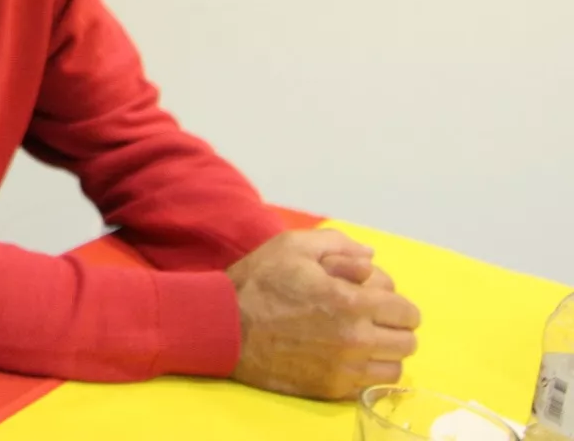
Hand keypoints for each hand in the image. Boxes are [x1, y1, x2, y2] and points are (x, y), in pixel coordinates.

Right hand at [227, 229, 420, 400]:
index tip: (377, 299)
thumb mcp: (294, 245)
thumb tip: (371, 258)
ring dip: (384, 353)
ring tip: (362, 341)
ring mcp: (344, 368)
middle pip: (407, 342)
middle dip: (394, 327)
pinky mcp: (330, 388)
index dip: (395, 302)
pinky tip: (348, 359)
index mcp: (354, 301)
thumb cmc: (259, 281)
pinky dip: (367, 374)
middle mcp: (357, 339)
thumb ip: (340, 245)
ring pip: (394, 368)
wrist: (226, 325)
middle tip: (371, 319)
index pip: (407, 312)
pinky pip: (370, 387)